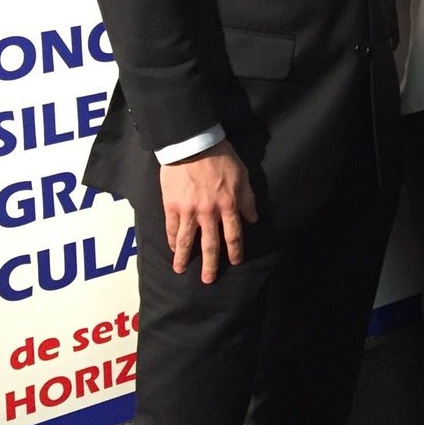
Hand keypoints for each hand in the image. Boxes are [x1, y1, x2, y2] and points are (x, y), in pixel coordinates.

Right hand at [159, 140, 257, 283]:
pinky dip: (170, 241)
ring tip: (179, 270)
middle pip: (210, 244)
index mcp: (229, 205)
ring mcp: (188, 211)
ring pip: (185, 240)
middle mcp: (209, 213)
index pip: (233, 235)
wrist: (192, 145)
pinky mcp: (171, 206)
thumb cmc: (221, 157)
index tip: (234, 262)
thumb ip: (248, 199)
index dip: (234, 250)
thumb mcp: (242, 175)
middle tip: (208, 279)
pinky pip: (171, 228)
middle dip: (210, 264)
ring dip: (183, 257)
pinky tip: (171, 249)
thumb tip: (253, 219)